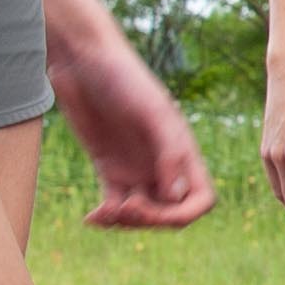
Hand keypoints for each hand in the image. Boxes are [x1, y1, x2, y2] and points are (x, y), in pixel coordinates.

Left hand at [54, 43, 215, 229]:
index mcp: (182, 152)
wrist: (85, 62)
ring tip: (105, 213)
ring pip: (141, 214)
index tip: (157, 209)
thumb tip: (176, 196)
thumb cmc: (125, 79)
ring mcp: (136, 169)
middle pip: (168, 212)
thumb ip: (169, 151)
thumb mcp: (152, 113)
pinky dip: (105, 217)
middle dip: (150, 219)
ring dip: (126, 222)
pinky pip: (113, 206)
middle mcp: (163, 165)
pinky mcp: (110, 169)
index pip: (199, 199)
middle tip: (124, 208)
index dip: (182, 214)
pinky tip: (91, 218)